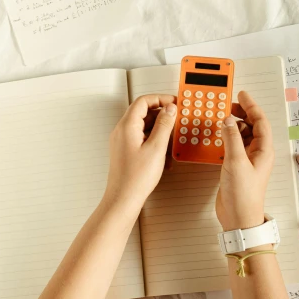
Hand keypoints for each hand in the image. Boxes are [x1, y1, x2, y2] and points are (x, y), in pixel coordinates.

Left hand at [104, 95, 176, 212]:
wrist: (123, 199)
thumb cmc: (136, 178)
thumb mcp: (156, 148)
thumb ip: (164, 125)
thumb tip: (170, 109)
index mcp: (127, 126)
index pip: (143, 101)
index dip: (160, 99)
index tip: (174, 103)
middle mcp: (122, 131)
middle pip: (143, 113)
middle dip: (162, 115)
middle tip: (176, 120)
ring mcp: (123, 141)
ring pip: (144, 126)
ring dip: (159, 130)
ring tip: (172, 140)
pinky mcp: (126, 150)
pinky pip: (142, 138)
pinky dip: (154, 141)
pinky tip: (164, 153)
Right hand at [216, 91, 273, 230]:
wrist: (238, 218)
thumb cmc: (243, 194)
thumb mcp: (236, 162)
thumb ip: (231, 138)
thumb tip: (227, 121)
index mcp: (263, 150)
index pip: (260, 121)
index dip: (251, 106)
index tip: (241, 94)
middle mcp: (257, 153)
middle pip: (252, 126)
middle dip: (241, 113)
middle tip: (227, 104)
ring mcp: (247, 160)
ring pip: (242, 135)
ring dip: (232, 125)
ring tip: (221, 117)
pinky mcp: (237, 166)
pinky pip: (233, 145)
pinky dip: (226, 138)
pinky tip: (217, 135)